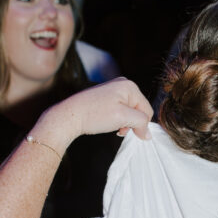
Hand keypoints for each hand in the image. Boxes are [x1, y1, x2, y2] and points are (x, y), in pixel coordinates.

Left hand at [32, 77, 152, 154]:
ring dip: (124, 122)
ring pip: (129, 111)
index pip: (147, 110)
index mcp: (130, 86)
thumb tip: (148, 134)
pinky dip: (117, 119)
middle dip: (131, 123)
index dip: (141, 125)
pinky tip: (108, 123)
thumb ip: (140, 123)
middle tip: (118, 129)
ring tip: (113, 127)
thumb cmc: (94, 115)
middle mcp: (123, 83)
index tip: (127, 132)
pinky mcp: (106, 95)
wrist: (69, 115)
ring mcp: (114, 89)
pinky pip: (120, 109)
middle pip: (138, 110)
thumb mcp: (122, 118)